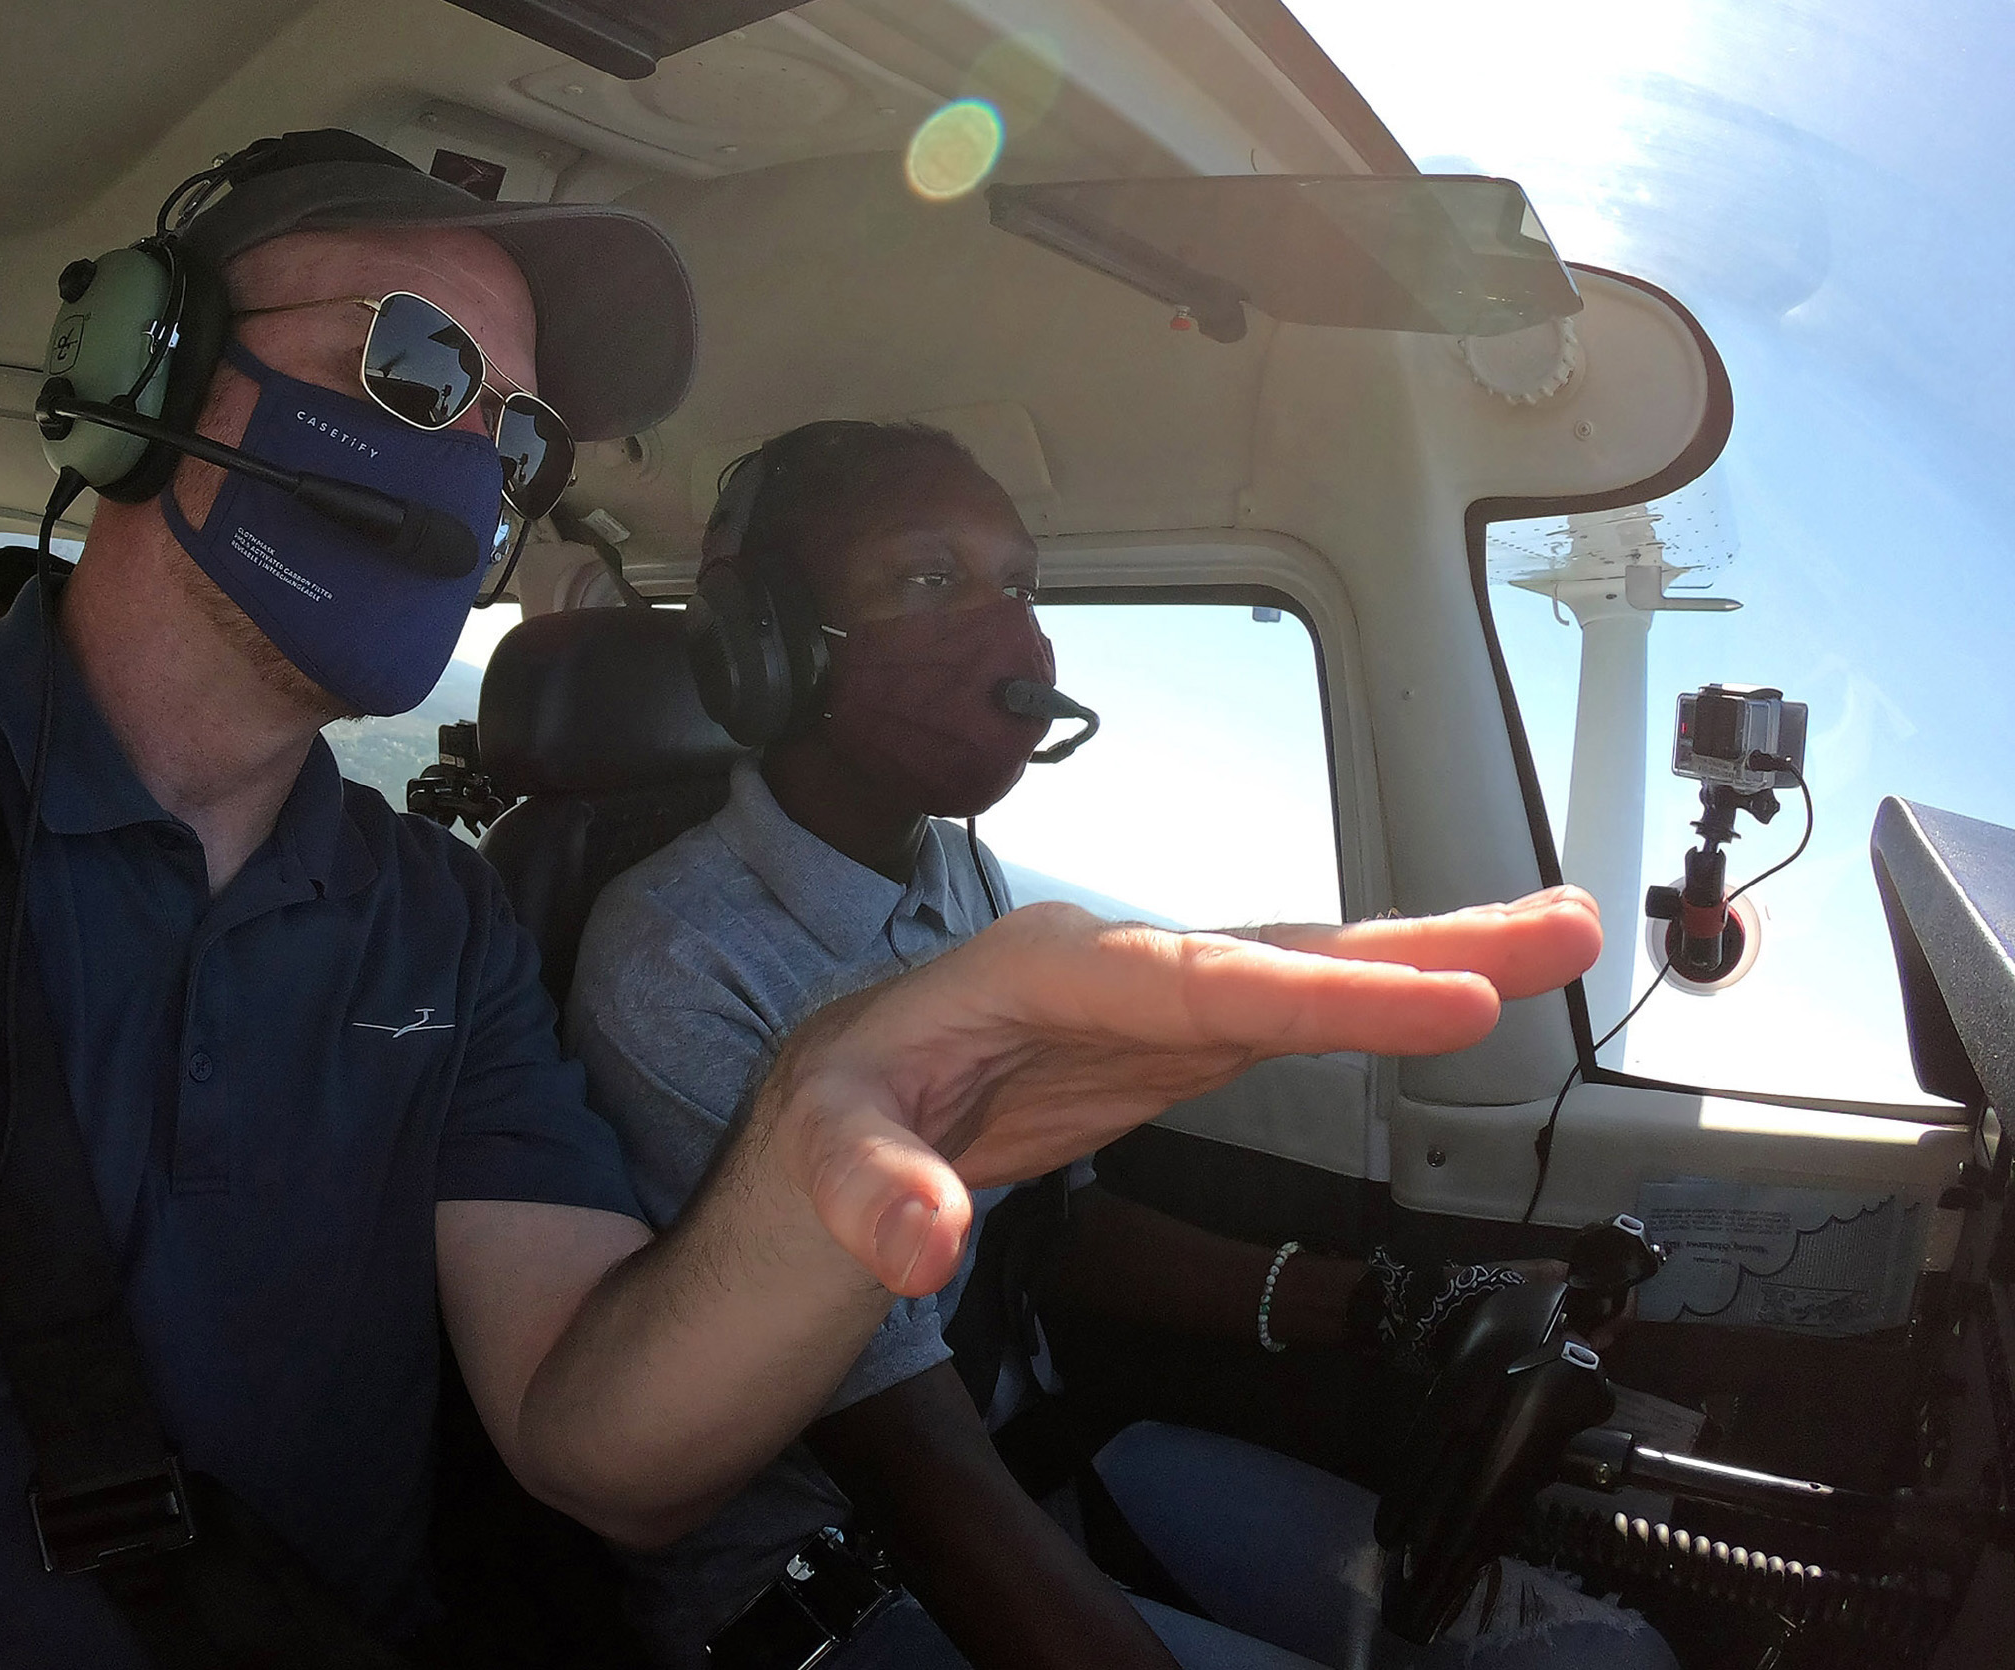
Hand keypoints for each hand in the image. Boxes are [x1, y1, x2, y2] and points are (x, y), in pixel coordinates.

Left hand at [760, 887, 1602, 1295]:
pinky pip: (1296, 1015)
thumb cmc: (834, 1114)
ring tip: (1558, 937)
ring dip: (1432, 958)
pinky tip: (1464, 995)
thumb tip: (923, 1242)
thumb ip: (872, 1193)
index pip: (1201, 981)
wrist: (844, 1107)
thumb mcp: (822, 1154)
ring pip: (1306, 973)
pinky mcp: (1180, 1038)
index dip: (1328, 996)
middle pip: (1282, 953)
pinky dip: (1383, 1004)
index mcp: (1044, 970)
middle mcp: (1119, 962)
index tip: (1446, 1003)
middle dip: (1421, 944)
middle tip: (1557, 931)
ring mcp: (1157, 997)